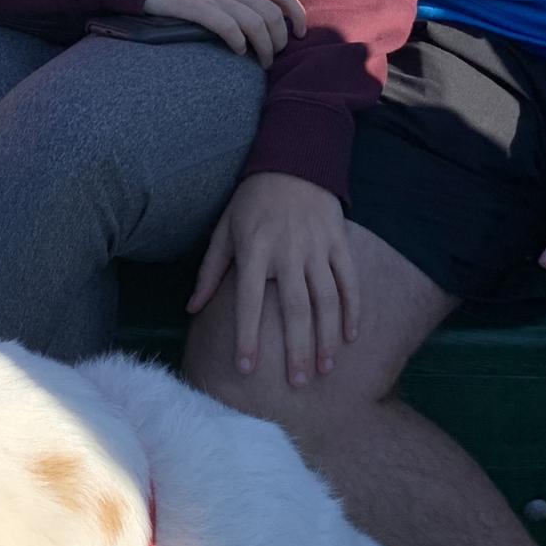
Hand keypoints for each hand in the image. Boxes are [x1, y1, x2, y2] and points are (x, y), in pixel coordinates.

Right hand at [143, 0, 305, 67]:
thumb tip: (268, 7)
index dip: (297, 14)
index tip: (300, 33)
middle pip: (272, 13)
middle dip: (280, 39)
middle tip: (276, 55)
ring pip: (256, 23)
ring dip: (264, 47)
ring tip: (262, 61)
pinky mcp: (198, 7)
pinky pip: (230, 28)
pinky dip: (240, 43)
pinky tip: (238, 52)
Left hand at [187, 173, 357, 386]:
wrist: (292, 162)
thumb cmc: (251, 202)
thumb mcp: (223, 230)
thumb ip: (210, 271)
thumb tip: (192, 310)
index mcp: (254, 251)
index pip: (248, 302)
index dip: (247, 336)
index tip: (246, 369)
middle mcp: (286, 251)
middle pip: (294, 308)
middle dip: (297, 349)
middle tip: (298, 383)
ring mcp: (316, 247)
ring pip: (326, 299)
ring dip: (327, 337)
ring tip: (325, 369)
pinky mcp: (338, 242)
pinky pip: (349, 280)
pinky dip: (353, 309)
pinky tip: (351, 336)